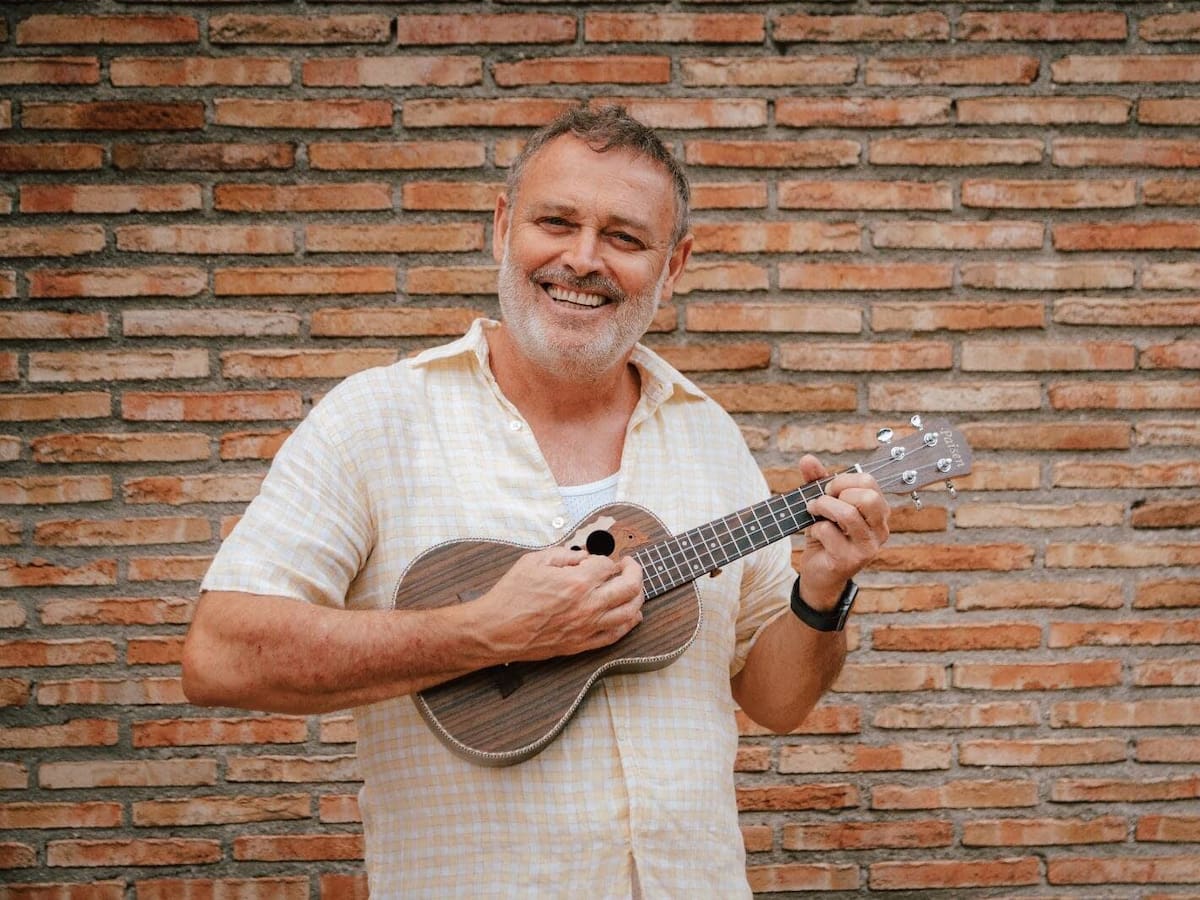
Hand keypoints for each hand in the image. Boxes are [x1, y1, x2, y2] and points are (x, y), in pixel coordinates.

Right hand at [477, 546, 644, 660]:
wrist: (496, 629)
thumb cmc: (511, 596)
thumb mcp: (534, 561)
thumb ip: (565, 555)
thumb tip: (585, 557)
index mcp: (576, 583)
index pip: (607, 566)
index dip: (605, 559)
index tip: (599, 560)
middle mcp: (587, 606)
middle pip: (629, 587)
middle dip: (634, 571)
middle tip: (629, 566)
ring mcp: (587, 627)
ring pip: (629, 612)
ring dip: (638, 596)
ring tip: (634, 587)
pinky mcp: (582, 644)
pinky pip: (616, 635)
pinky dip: (629, 624)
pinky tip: (632, 616)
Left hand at [796, 454, 889, 610]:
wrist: (820, 574)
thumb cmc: (826, 535)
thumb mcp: (824, 505)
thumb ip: (817, 481)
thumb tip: (807, 459)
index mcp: (879, 513)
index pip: (869, 482)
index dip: (842, 480)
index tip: (828, 490)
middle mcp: (880, 530)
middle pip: (867, 497)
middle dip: (837, 492)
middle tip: (822, 500)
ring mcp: (867, 548)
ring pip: (848, 513)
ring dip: (823, 507)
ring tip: (813, 511)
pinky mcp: (849, 560)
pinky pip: (828, 532)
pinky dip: (815, 529)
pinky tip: (814, 535)